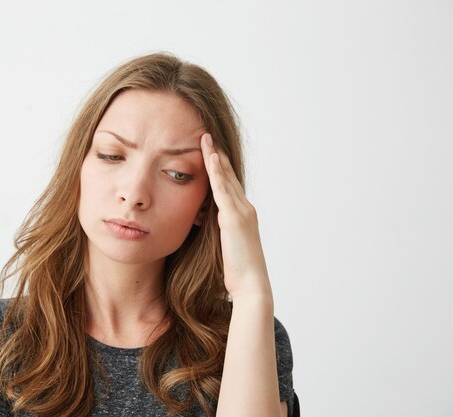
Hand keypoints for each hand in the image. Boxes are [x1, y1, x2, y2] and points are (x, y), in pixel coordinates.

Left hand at [200, 133, 272, 302]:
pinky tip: (210, 158)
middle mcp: (244, 208)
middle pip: (228, 175)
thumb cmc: (237, 271)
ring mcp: (241, 212)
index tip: (207, 150)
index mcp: (241, 214)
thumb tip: (200, 222)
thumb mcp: (225, 245)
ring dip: (215, 157)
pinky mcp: (234, 219)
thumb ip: (217, 230)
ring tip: (205, 138)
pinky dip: (217, 173)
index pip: (228, 185)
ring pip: (226, 178)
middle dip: (216, 154)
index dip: (218, 167)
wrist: (251, 285)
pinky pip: (223, 191)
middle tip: (206, 135)